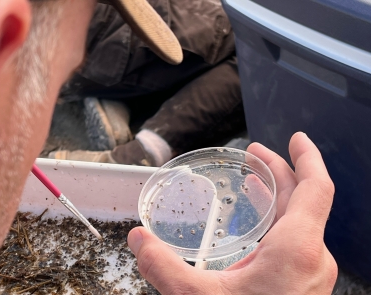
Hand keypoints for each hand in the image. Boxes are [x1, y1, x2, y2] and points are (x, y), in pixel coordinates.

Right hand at [128, 132, 337, 294]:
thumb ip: (165, 268)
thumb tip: (138, 240)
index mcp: (298, 249)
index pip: (317, 187)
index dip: (307, 157)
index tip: (297, 136)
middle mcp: (313, 257)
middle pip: (303, 199)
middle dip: (279, 170)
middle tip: (255, 152)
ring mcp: (310, 272)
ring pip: (299, 220)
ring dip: (278, 195)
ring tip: (255, 180)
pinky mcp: (301, 284)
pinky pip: (295, 239)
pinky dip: (278, 220)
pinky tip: (257, 223)